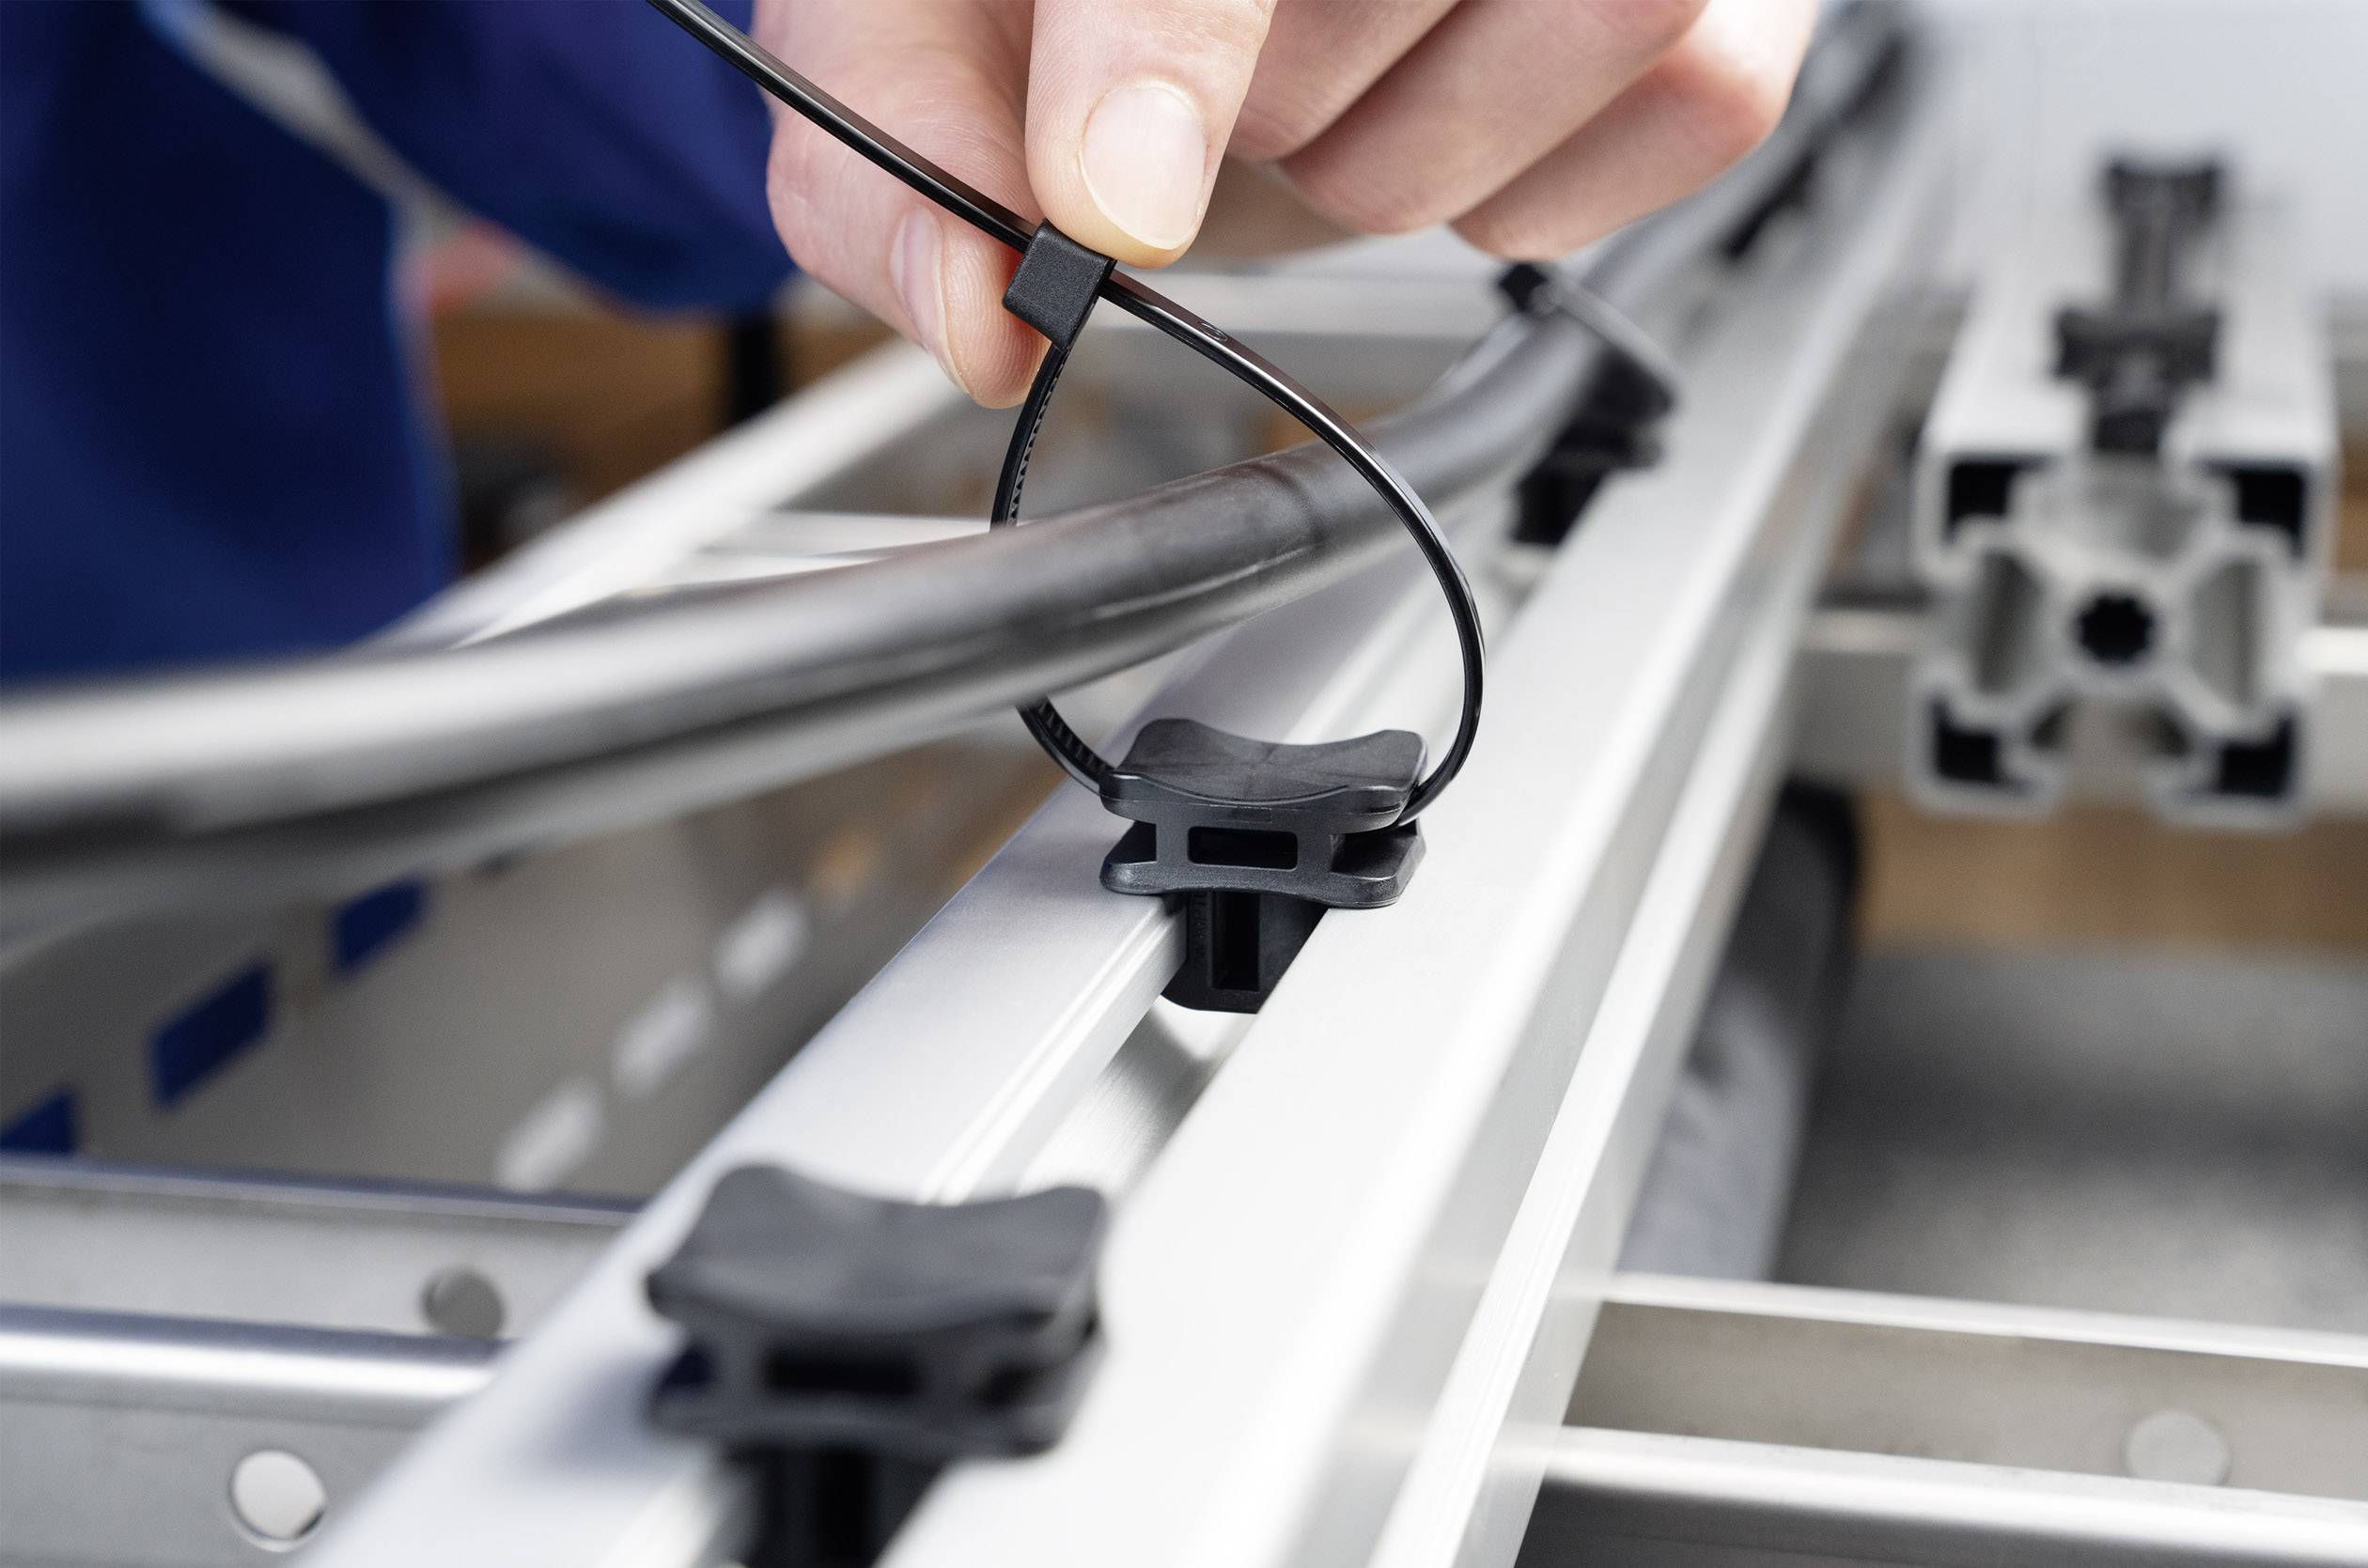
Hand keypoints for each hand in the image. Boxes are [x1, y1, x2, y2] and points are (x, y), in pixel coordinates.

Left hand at [754, 0, 1812, 405]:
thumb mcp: (910, 8)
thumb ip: (897, 145)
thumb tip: (984, 315)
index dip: (1168, 42)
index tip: (1107, 207)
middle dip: (1274, 111)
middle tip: (1196, 107)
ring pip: (1613, 12)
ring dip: (1407, 153)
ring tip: (1320, 97)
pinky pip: (1704, 98)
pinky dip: (1536, 178)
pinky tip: (1432, 107)